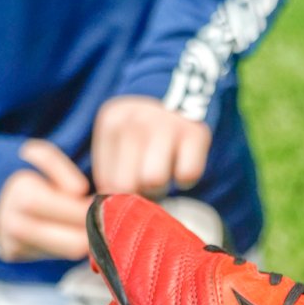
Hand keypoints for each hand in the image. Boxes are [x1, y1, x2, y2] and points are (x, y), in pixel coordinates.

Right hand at [0, 139, 92, 260]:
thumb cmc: (13, 167)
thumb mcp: (36, 153)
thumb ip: (61, 168)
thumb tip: (80, 191)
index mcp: (26, 197)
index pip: (78, 217)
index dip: (97, 211)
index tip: (105, 203)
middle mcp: (18, 226)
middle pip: (75, 245)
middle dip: (93, 233)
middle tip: (102, 218)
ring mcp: (14, 245)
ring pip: (64, 253)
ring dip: (80, 239)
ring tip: (83, 220)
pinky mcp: (13, 255)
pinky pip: (49, 254)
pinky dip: (61, 242)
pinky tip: (62, 228)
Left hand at [91, 95, 211, 195]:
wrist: (182, 90)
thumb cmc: (143, 129)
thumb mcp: (117, 138)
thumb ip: (109, 171)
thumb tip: (110, 214)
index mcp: (111, 122)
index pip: (107, 182)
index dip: (119, 194)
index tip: (129, 185)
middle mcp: (135, 121)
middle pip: (127, 184)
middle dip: (138, 193)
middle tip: (145, 184)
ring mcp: (166, 125)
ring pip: (154, 180)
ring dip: (160, 188)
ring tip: (162, 176)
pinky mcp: (196, 133)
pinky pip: (187, 175)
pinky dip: (186, 178)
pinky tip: (181, 165)